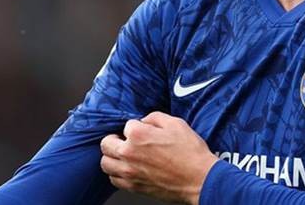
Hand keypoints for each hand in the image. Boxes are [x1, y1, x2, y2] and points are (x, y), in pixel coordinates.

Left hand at [100, 111, 218, 203]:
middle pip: (106, 144)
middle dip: (114, 139)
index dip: (136, 126)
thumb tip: (145, 121)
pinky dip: (117, 173)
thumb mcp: (176, 123)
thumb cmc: (191, 153)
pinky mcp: (134, 187)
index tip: (144, 129)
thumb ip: (155, 118)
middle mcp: (129, 153)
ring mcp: (130, 172)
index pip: (126, 125)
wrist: (199, 179)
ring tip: (122, 155)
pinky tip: (127, 169)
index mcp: (138, 135)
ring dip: (112, 157)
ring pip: (105, 163)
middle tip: (123, 139)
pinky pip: (114, 180)